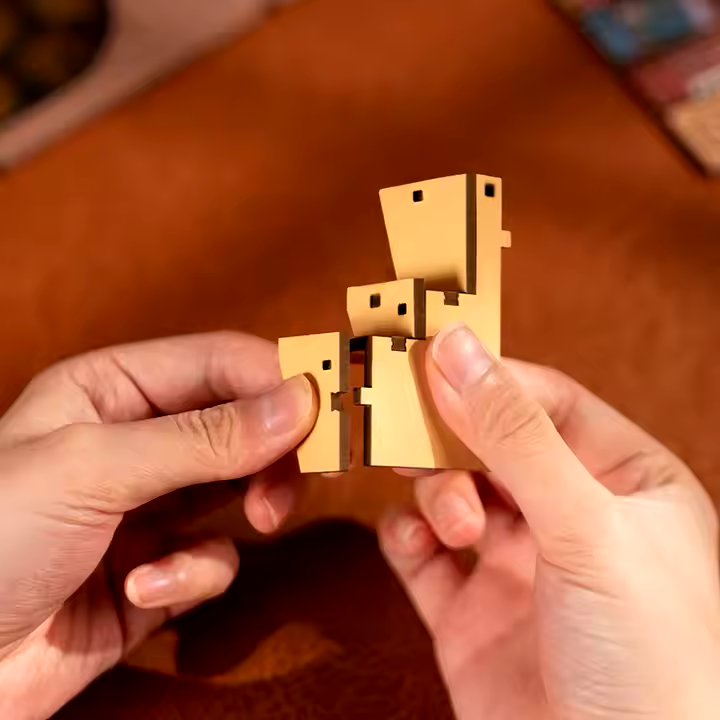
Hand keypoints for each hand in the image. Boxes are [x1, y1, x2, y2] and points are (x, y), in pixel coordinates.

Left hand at [0, 332, 315, 719]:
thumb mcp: (93, 467)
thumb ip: (203, 436)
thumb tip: (300, 402)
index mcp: (112, 389)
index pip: (221, 362)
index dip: (279, 379)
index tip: (330, 409)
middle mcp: (137, 440)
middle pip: (244, 422)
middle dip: (275, 449)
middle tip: (307, 473)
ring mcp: (150, 506)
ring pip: (242, 486)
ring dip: (251, 506)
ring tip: (257, 523)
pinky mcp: (159, 569)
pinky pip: (213, 557)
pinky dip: (193, 574)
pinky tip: (143, 587)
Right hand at [380, 323, 719, 719]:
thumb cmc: (652, 658)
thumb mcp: (586, 525)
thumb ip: (514, 433)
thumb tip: (456, 349)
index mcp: (623, 481)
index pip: (546, 400)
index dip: (489, 375)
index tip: (430, 356)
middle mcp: (569, 516)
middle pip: (490, 442)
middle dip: (450, 434)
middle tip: (409, 423)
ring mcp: (518, 566)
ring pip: (453, 492)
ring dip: (437, 491)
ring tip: (453, 521)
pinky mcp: (471, 613)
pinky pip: (422, 555)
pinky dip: (406, 537)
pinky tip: (412, 539)